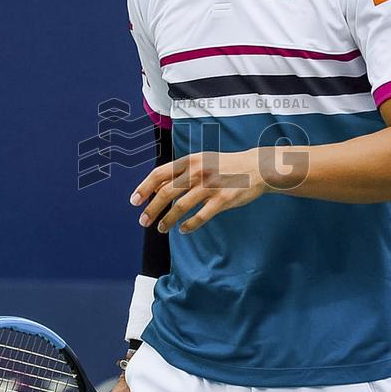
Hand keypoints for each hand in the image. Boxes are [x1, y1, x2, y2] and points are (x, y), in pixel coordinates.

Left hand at [130, 148, 273, 234]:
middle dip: (151, 209)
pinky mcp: (223, 200)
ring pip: (180, 207)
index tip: (134, 201)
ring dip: (167, 220)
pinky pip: (200, 216)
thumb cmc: (224, 166)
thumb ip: (178, 173)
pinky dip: (189, 225)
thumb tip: (153, 188)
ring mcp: (211, 186)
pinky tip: (183, 230)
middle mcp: (198, 171)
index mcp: (190, 161)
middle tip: (143, 221)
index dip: (144, 188)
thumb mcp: (200, 161)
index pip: (159, 173)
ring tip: (161, 229)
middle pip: (166, 192)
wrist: (256, 167)